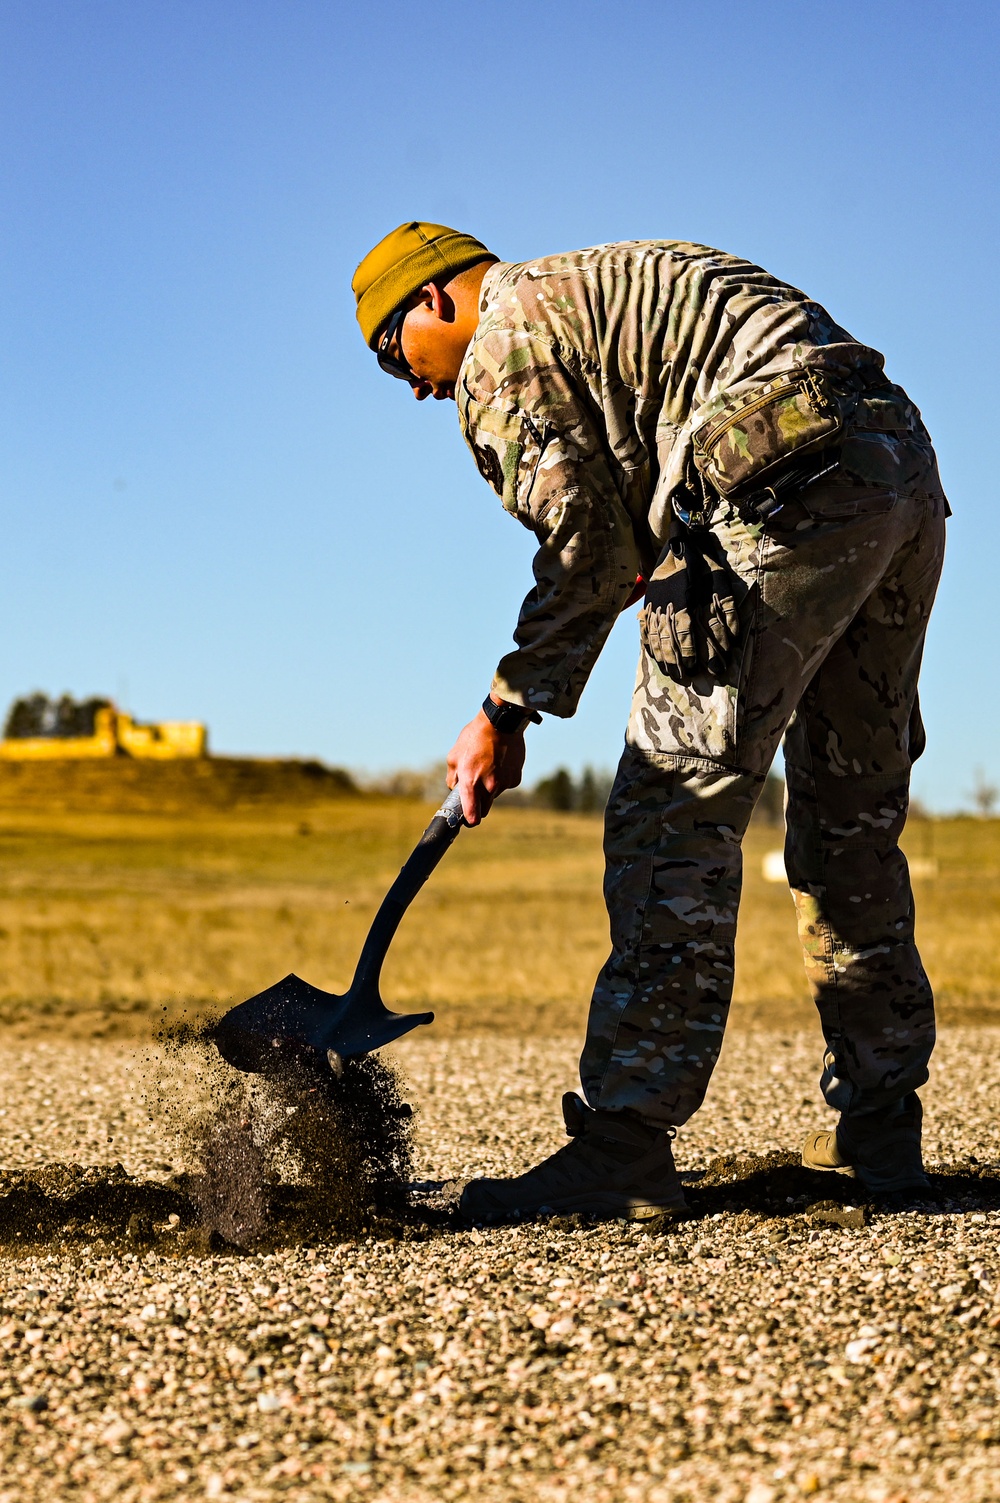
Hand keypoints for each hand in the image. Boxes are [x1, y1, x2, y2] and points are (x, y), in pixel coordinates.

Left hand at [446, 709, 525, 824]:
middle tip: (475, 791)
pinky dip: (502, 778)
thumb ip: (453, 777)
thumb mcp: (454, 755)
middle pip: (485, 809)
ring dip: (490, 787)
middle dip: (479, 805)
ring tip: (488, 766)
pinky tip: (499, 762)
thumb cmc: (474, 737)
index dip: (469, 820)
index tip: (467, 820)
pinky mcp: (515, 778)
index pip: (472, 814)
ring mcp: (504, 783)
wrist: (501, 723)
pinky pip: (506, 784)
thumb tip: (455, 789)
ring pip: (495, 795)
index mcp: (471, 782)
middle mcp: (489, 786)